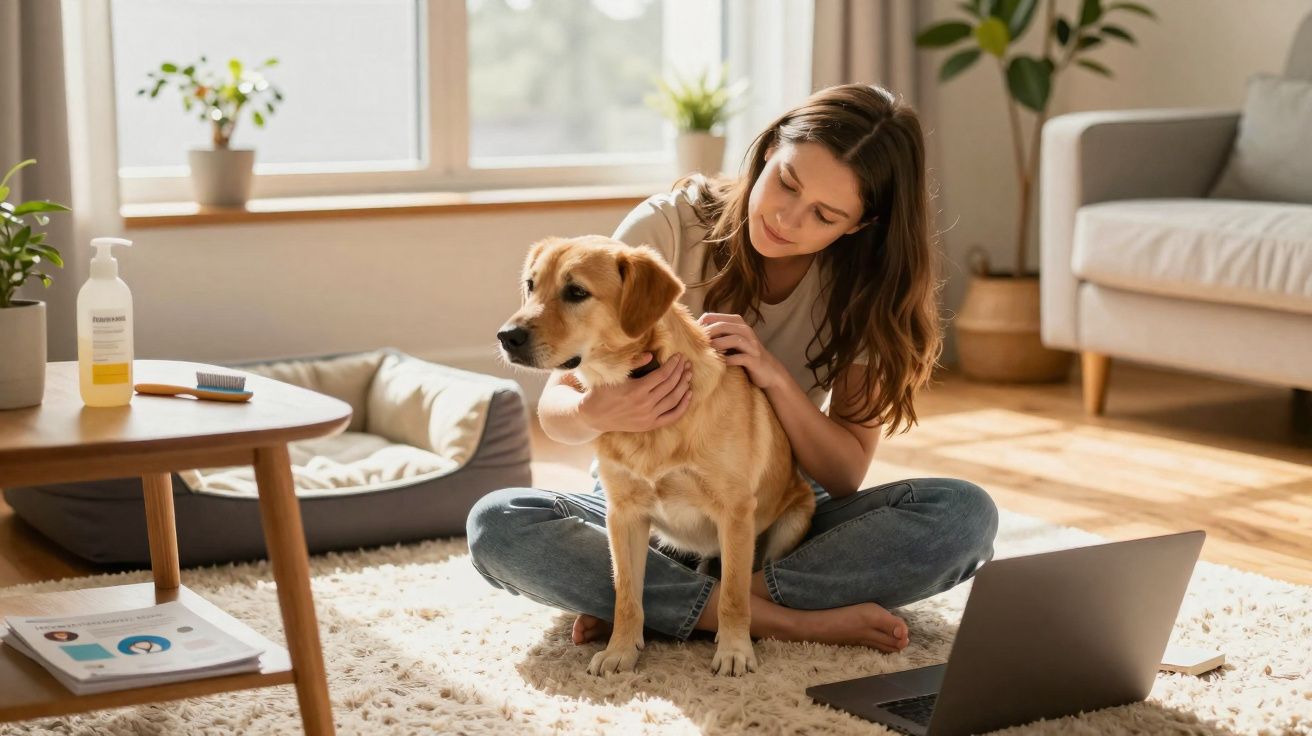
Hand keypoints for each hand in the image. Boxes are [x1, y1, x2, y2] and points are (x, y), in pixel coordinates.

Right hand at [578, 352, 692, 432]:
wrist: (594, 416)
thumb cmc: (603, 391)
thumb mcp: (615, 375)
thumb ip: (634, 364)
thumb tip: (651, 355)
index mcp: (637, 389)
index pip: (663, 374)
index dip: (673, 364)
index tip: (679, 356)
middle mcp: (645, 404)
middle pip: (671, 385)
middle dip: (681, 371)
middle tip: (687, 362)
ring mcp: (648, 417)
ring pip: (674, 399)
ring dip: (684, 385)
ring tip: (689, 374)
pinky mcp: (649, 425)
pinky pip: (672, 416)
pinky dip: (683, 406)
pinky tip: (689, 395)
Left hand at [698, 313, 785, 389]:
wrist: (768, 371)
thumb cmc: (744, 354)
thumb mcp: (730, 340)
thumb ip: (716, 333)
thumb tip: (692, 332)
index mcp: (737, 322)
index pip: (712, 317)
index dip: (699, 326)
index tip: (691, 337)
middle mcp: (745, 330)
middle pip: (722, 326)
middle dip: (707, 335)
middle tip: (696, 346)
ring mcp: (751, 344)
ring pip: (733, 339)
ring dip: (718, 345)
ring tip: (708, 353)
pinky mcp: (754, 359)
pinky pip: (739, 358)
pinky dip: (728, 360)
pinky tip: (720, 364)